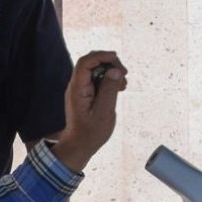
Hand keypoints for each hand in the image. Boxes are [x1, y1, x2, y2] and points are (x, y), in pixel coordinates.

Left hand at [51, 51, 127, 172]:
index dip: (101, 56)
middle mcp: (76, 86)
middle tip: (124, 74)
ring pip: (95, 70)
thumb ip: (109, 90)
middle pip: (91, 63)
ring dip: (111, 72)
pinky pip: (96, 79)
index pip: (85, 63)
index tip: (116, 58)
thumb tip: (115, 71)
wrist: (80, 145)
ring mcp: (80, 90)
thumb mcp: (104, 112)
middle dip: (109, 63)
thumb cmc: (90, 133)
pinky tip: (118, 88)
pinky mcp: (86, 94)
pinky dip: (108, 80)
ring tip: (123, 84)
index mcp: (77, 89)